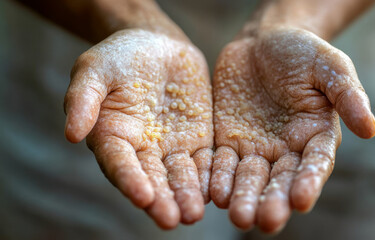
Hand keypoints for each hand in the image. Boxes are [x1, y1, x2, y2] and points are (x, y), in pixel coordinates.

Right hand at [64, 29, 212, 228]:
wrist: (156, 44)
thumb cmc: (118, 56)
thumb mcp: (94, 69)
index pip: (120, 164)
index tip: (142, 197)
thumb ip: (83, 99)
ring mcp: (172, 147)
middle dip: (162, 200)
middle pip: (152, 180)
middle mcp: (142, 150)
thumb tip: (71, 135)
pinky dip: (210, 176)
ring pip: (180, 176)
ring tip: (193, 214)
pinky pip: (205, 160)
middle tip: (171, 220)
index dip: (130, 180)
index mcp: (113, 137)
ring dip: (187, 196)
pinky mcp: (197, 139)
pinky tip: (217, 190)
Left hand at [210, 28, 374, 232]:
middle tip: (265, 221)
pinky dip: (218, 178)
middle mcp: (285, 150)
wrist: (262, 42)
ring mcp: (254, 147)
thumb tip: (370, 129)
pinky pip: (221, 162)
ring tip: (237, 215)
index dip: (308, 182)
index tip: (301, 200)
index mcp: (314, 136)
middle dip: (272, 200)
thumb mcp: (329, 65)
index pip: (314, 164)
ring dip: (242, 197)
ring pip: (248, 178)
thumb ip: (347, 94)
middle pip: (279, 180)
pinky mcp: (227, 141)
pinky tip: (213, 193)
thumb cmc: (301, 52)